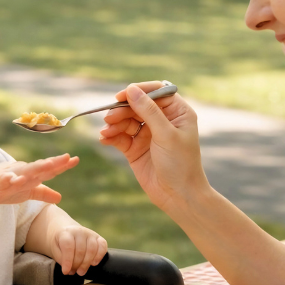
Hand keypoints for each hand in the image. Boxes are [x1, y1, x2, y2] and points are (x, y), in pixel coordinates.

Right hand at [0, 154, 78, 207]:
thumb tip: (60, 198)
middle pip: (40, 168)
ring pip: (24, 172)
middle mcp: (23, 173)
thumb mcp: (27, 192)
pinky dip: (8, 179)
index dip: (62, 165)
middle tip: (66, 158)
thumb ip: (43, 193)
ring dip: (36, 168)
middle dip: (53, 163)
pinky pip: (3, 180)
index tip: (75, 159)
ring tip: (48, 165)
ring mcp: (10, 177)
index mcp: (32, 175)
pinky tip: (13, 178)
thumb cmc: (6, 187)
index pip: (49, 169)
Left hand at [51, 224, 107, 275]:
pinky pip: (103, 246)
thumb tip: (70, 270)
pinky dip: (99, 256)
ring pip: (92, 249)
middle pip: (80, 250)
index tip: (65, 272)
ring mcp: (90, 233)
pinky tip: (93, 264)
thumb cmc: (59, 243)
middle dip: (77, 264)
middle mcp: (79, 231)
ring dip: (86, 263)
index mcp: (66, 232)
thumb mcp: (55, 249)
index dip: (67, 261)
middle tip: (73, 272)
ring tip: (81, 272)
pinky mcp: (98, 237)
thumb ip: (61, 259)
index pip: (68, 246)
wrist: (66, 231)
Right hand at [98, 82, 208, 209]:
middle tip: (109, 118)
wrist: (178, 195)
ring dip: (114, 124)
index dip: (138, 92)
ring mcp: (147, 134)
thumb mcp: (166, 134)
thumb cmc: (180, 163)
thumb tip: (131, 89)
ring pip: (125, 120)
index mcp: (177, 112)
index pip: (156, 92)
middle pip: (136, 106)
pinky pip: (120, 137)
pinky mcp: (135, 148)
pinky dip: (111, 136)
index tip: (121, 96)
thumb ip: (148, 111)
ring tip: (106, 132)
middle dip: (122, 110)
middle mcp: (162, 121)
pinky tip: (104, 139)